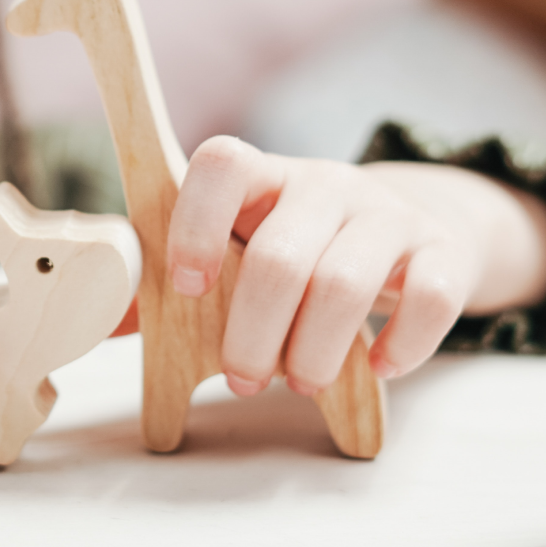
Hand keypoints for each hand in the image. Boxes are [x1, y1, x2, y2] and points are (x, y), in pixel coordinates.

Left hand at [164, 137, 545, 393]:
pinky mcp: (442, 251)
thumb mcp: (240, 247)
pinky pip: (431, 298)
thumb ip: (174, 279)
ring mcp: (387, 213)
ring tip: (301, 383)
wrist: (410, 225)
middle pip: (281, 256)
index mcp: (261, 176)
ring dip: (315, 352)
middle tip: (245, 380)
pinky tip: (378, 368)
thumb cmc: (298, 247)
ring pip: (346, 284)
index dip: (196, 224)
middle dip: (254, 333)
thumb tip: (103, 319)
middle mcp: (325, 183)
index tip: (190, 287)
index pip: (223, 164)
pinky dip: (401, 345)